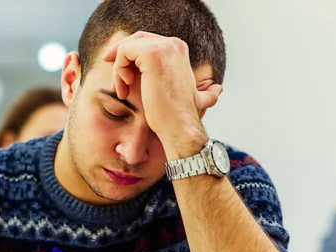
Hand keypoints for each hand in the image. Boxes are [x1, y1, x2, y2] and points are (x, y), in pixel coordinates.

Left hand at [102, 31, 222, 155]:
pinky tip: (125, 88)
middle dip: (120, 58)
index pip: (145, 42)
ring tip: (123, 91)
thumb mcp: (186, 95)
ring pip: (126, 47)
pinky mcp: (152, 54)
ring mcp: (164, 47)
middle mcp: (173, 44)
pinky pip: (123, 52)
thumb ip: (201, 89)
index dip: (129, 58)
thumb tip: (218, 89)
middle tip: (117, 82)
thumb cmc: (177, 116)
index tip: (124, 80)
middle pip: (134, 40)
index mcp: (178, 50)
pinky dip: (118, 70)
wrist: (179, 127)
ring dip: (118, 69)